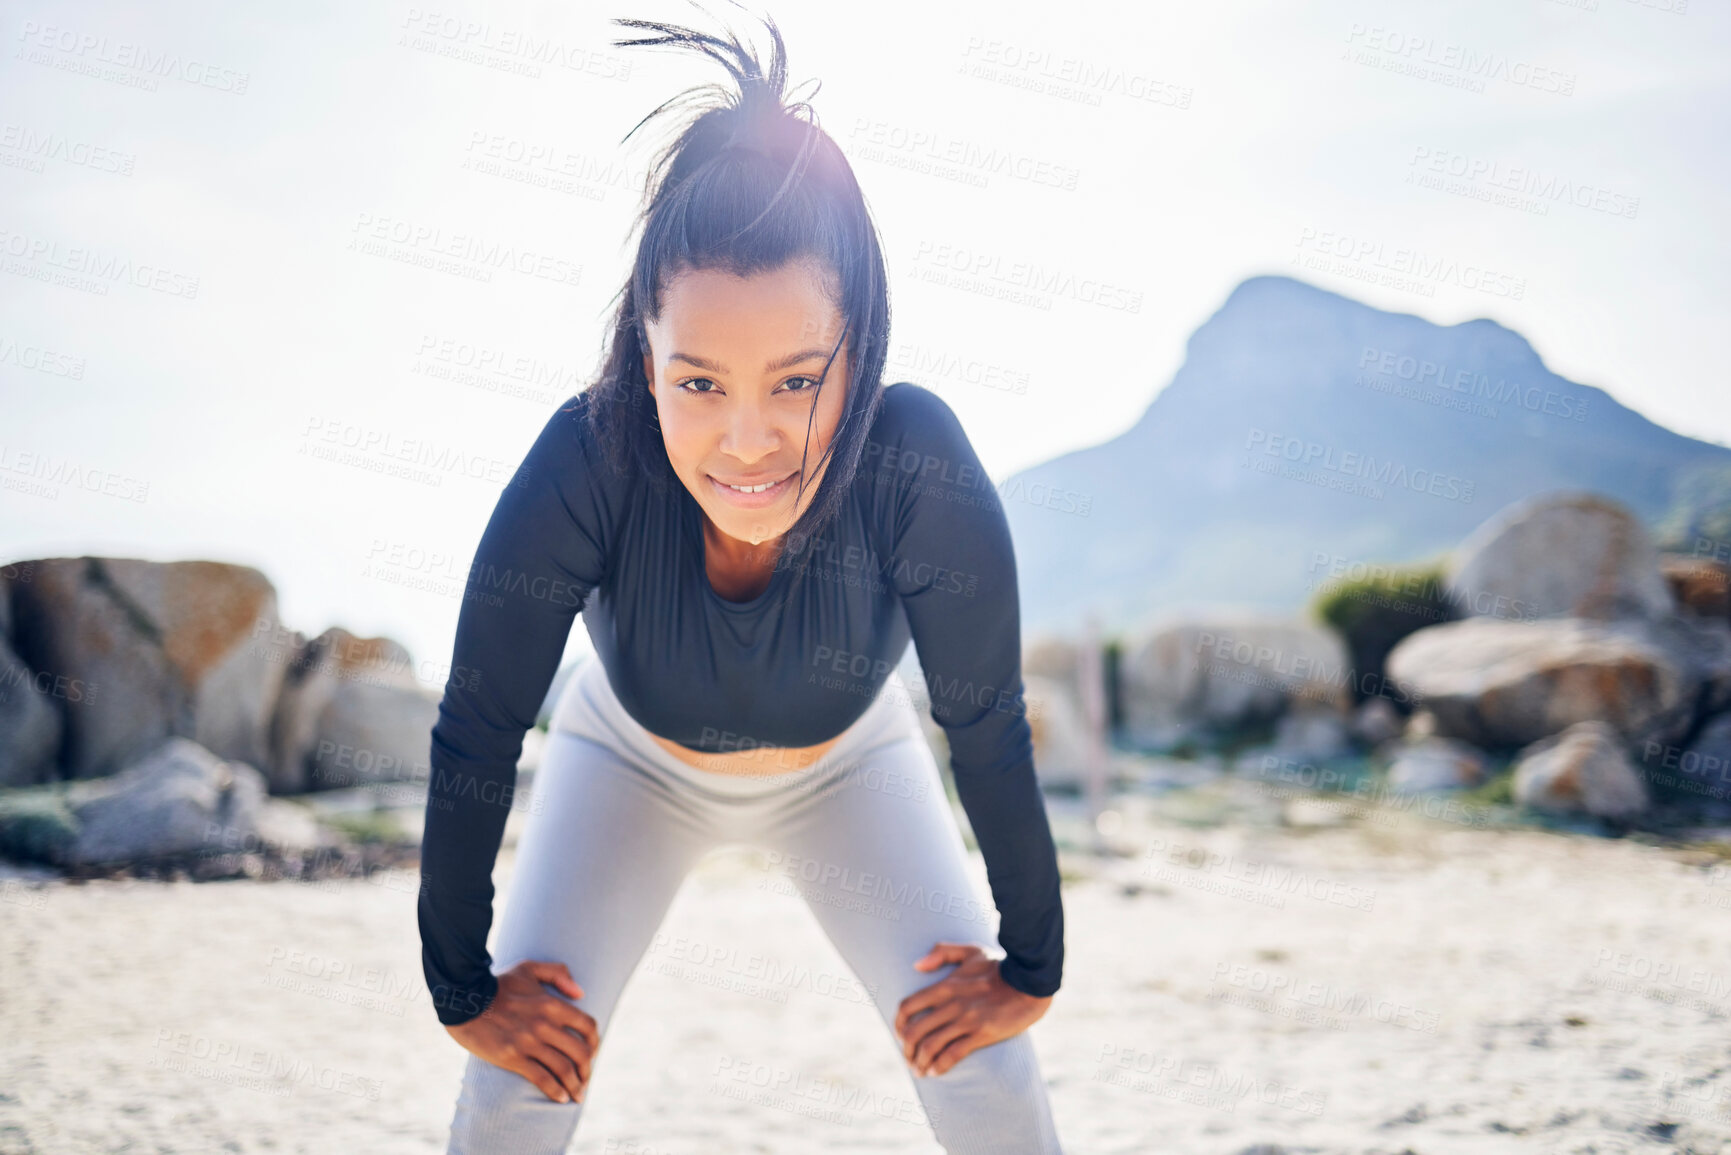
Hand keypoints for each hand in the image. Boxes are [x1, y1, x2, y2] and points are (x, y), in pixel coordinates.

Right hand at [444, 960, 599, 1104]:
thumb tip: (581, 993)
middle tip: (585, 1079)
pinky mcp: (513, 1058)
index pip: (587, 1026)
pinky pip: (542, 1079)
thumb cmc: (498, 984)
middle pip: (580, 1052)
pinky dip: (555, 1091)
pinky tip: (560, 1098)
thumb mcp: (529, 968)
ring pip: (564, 1069)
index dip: (595, 1042)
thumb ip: (558, 974)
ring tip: (577, 1095)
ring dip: (575, 1085)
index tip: (592, 1052)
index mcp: (552, 1004)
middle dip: (587, 1069)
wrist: (463, 1000)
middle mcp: (545, 1024)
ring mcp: (529, 1042)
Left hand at [894, 942, 1051, 1077]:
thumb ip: (941, 952)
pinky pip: (953, 1055)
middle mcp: (951, 1004)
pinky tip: (936, 1072)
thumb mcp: (970, 951)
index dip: (899, 1023)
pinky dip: (940, 1066)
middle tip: (908, 1058)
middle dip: (906, 1049)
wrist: (1031, 981)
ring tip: (919, 1070)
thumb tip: (916, 966)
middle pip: (915, 1031)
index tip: (900, 1033)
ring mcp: (966, 1021)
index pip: (908, 1006)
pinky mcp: (982, 1034)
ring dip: (920, 1062)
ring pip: (931, 1046)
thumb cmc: (1000, 966)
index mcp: (945, 985)